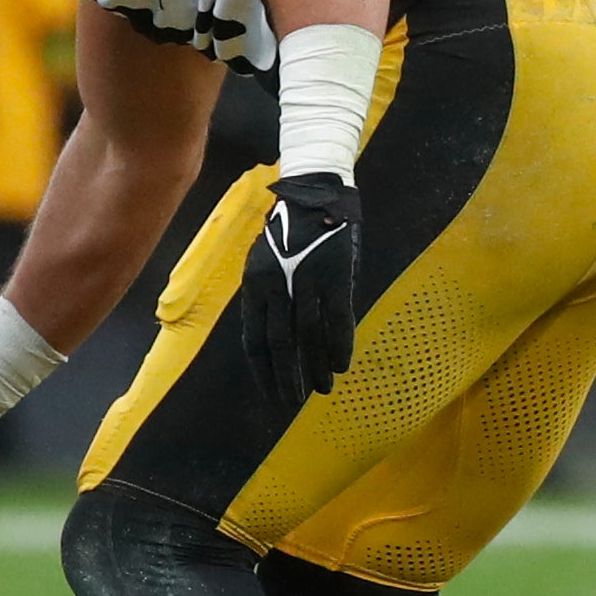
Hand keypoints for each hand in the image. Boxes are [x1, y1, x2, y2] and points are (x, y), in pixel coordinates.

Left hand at [236, 170, 358, 409]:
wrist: (315, 193)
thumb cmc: (290, 230)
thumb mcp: (264, 262)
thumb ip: (267, 297)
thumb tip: (272, 337)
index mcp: (255, 285)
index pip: (254, 340)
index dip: (263, 370)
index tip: (271, 395)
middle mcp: (277, 286)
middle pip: (281, 344)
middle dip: (287, 378)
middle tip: (294, 402)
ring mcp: (306, 281)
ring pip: (309, 336)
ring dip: (315, 367)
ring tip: (322, 389)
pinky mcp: (335, 275)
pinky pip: (337, 319)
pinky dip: (339, 344)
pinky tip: (341, 364)